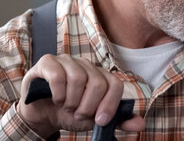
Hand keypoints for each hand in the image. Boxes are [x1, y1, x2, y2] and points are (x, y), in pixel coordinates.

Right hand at [17, 54, 144, 137]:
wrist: (43, 114)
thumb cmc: (70, 113)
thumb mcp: (94, 120)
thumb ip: (117, 121)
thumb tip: (140, 124)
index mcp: (101, 76)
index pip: (115, 84)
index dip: (109, 104)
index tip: (100, 120)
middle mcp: (87, 65)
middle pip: (97, 83)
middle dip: (87, 106)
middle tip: (77, 113)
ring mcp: (68, 61)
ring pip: (78, 79)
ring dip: (71, 101)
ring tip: (66, 107)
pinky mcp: (48, 62)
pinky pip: (57, 76)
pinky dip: (58, 94)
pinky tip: (56, 100)